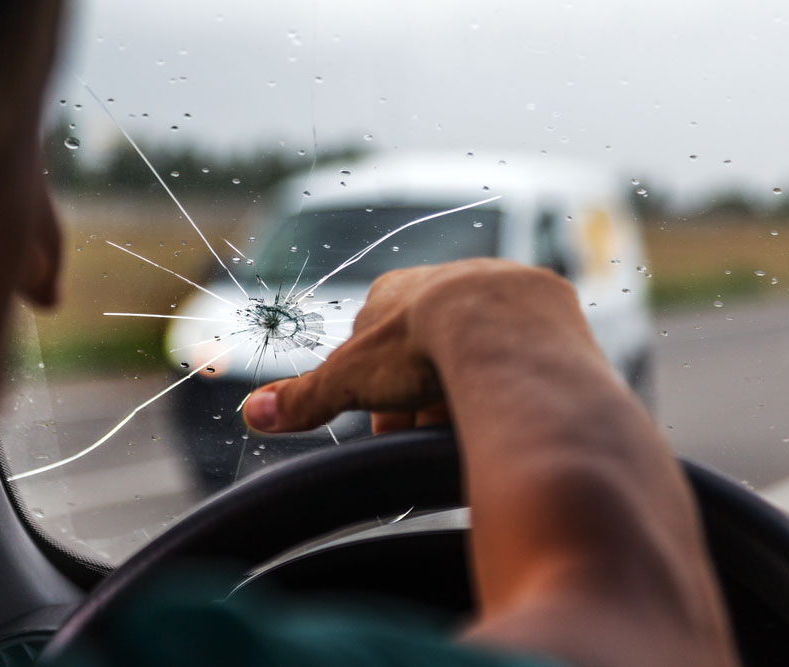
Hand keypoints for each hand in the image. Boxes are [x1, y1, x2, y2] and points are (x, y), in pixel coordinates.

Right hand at [243, 259, 578, 433]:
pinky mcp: (546, 306)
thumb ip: (305, 396)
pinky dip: (512, 377)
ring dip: (468, 386)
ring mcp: (499, 288)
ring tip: (473, 422)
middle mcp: (447, 279)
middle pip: (428, 349)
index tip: (391, 429)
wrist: (505, 329)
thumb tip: (253, 413)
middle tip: (432, 432)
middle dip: (425, 395)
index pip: (378, 348)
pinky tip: (512, 400)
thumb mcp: (351, 377)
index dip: (380, 394)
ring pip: (476, 348)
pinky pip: (523, 348)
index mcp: (396, 291)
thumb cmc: (421, 345)